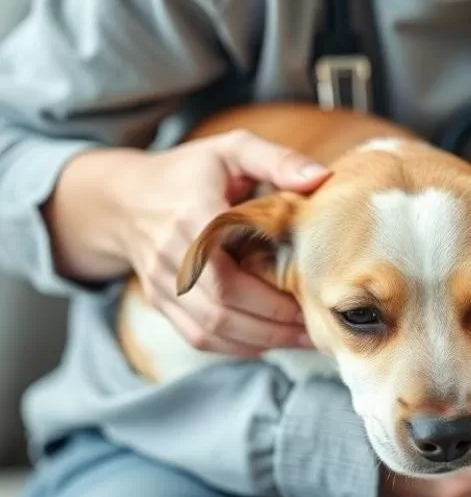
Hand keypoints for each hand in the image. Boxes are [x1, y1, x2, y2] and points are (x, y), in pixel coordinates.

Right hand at [116, 129, 330, 355]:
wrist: (122, 198)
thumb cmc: (190, 171)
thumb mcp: (232, 150)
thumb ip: (277, 159)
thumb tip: (322, 177)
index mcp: (192, 217)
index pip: (227, 272)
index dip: (270, 295)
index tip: (309, 297)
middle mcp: (172, 256)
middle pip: (223, 308)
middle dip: (274, 324)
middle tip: (316, 325)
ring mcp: (162, 284)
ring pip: (211, 329)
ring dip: (260, 340)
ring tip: (301, 338)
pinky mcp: (161, 302)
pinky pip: (198, 337)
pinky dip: (236, 346)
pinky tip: (269, 341)